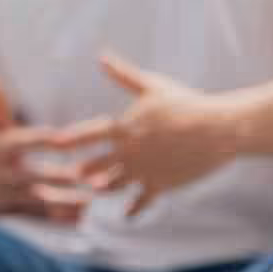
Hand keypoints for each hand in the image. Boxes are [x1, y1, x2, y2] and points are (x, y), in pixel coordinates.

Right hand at [0, 76, 92, 224]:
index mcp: (0, 149)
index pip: (23, 142)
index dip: (42, 140)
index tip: (63, 138)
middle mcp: (4, 173)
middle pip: (34, 175)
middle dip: (58, 177)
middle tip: (84, 175)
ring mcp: (10, 196)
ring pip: (39, 201)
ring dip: (64, 201)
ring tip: (90, 201)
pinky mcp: (16, 212)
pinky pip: (39, 217)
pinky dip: (58, 219)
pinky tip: (81, 217)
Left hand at [49, 54, 244, 215]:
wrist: (217, 129)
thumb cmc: (186, 103)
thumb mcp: (153, 85)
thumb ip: (124, 75)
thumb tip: (102, 56)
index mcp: (125, 128)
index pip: (90, 134)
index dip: (71, 139)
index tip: (54, 143)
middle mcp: (130, 153)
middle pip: (96, 165)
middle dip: (82, 170)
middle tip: (70, 175)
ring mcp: (144, 171)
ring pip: (114, 185)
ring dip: (102, 188)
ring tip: (94, 191)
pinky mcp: (161, 185)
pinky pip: (142, 201)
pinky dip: (133, 209)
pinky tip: (126, 215)